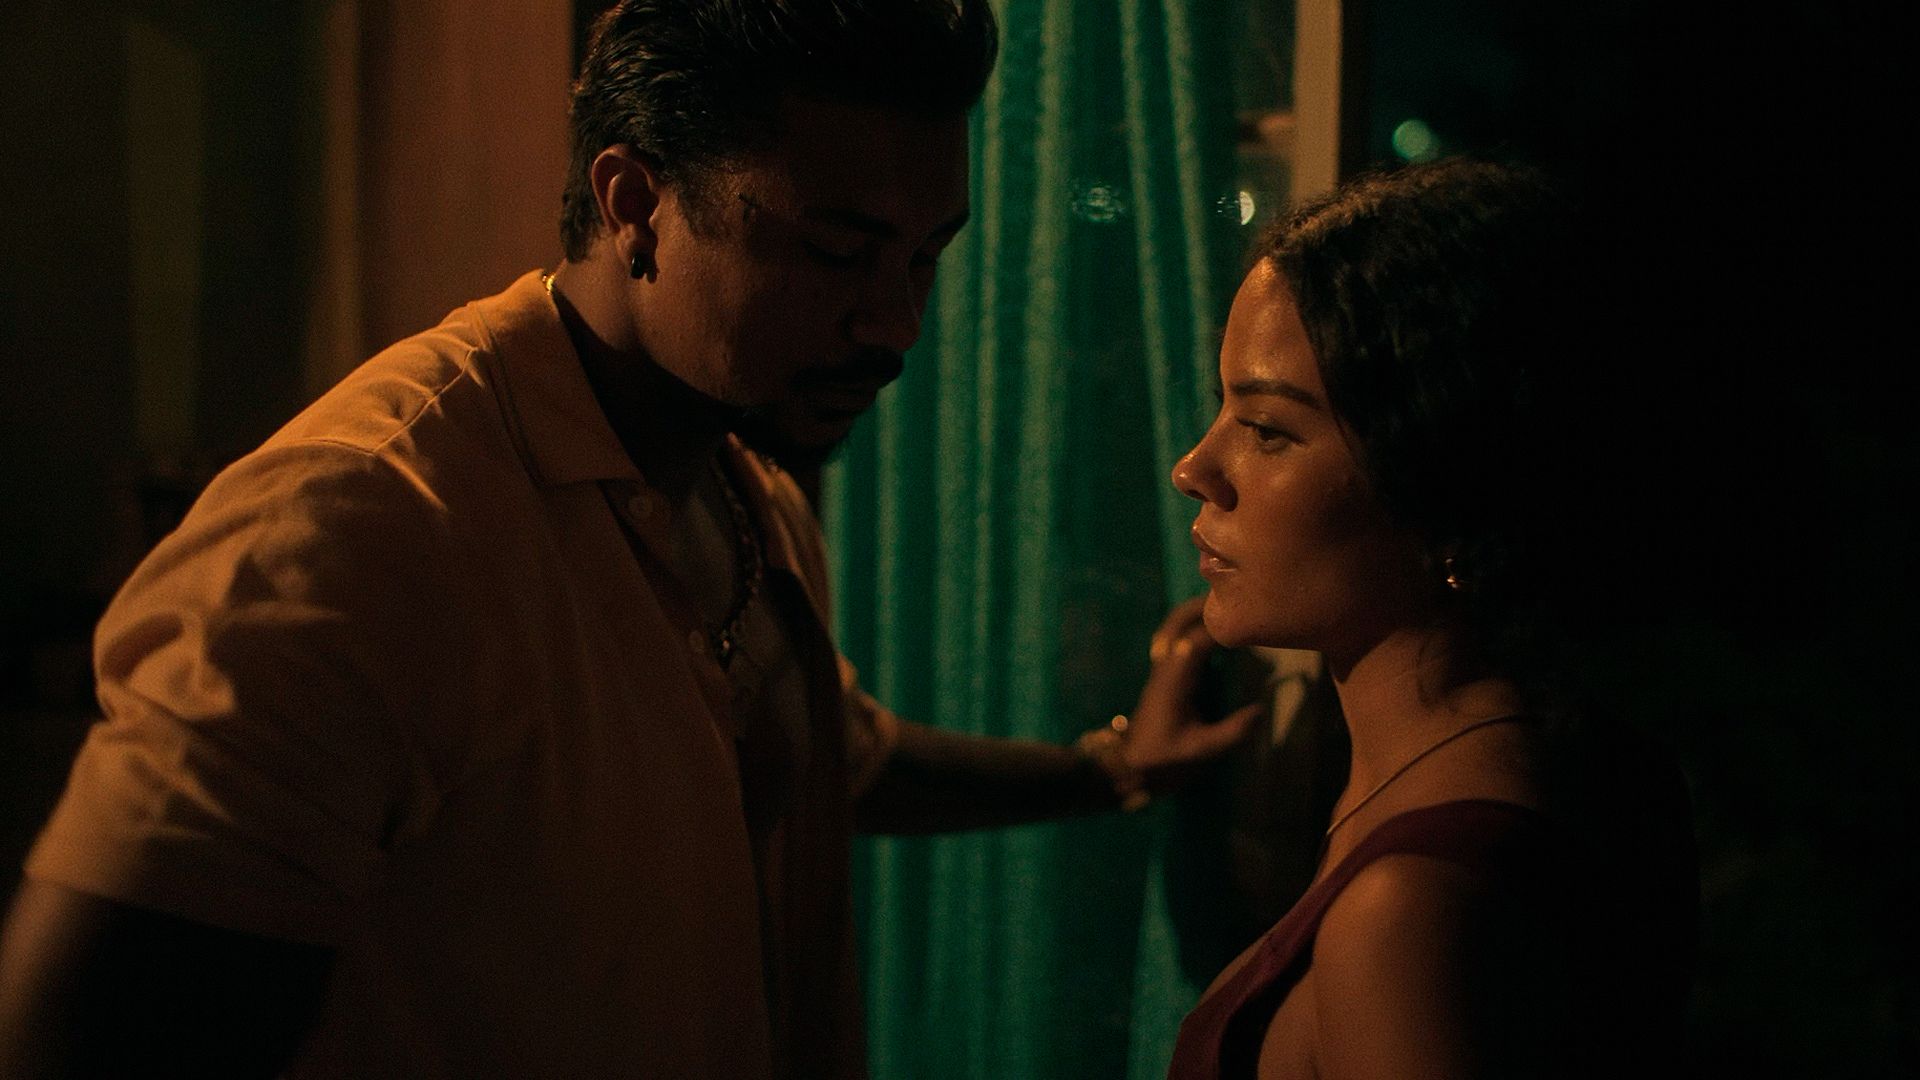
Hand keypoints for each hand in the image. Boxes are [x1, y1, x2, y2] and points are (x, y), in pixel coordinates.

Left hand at [1122, 597, 1264, 792]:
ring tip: (1224, 605)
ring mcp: (1161, 671)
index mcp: (1174, 679)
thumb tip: (1262, 710)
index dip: (1223, 627)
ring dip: (1194, 614)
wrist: (1127, 768)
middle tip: (1232, 592)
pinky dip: (1190, 629)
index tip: (1250, 619)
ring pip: (1173, 629)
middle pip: (1178, 623)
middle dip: (1202, 606)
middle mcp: (1166, 668)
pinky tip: (1210, 632)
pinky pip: (1174, 642)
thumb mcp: (1200, 750)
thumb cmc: (1162, 760)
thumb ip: (1232, 732)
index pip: (1198, 640)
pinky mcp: (1162, 679)